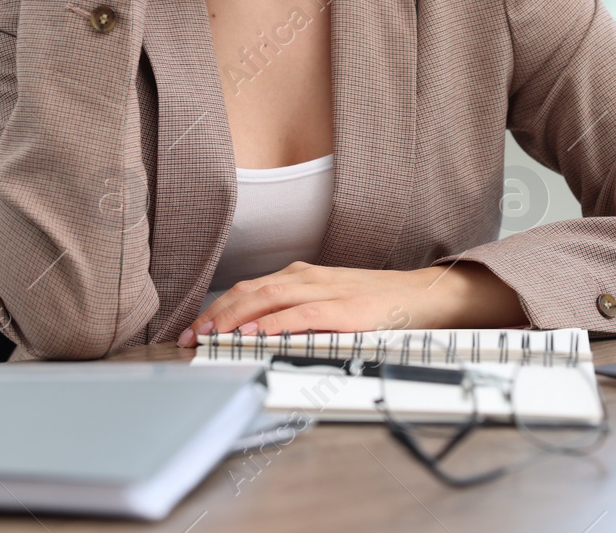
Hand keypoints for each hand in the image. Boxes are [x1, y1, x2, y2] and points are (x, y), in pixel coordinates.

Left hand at [176, 261, 529, 346]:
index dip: (216, 309)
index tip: (194, 330)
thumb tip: (254, 332)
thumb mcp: (326, 303)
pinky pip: (305, 315)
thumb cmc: (374, 304)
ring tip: (214, 335)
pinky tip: (260, 332)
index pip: (247, 290)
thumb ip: (293, 312)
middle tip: (193, 337)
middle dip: (216, 316)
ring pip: (270, 300)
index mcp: (300, 277)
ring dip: (237, 319)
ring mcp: (327, 291)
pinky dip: (278, 323)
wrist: (422, 296)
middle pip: (250, 293)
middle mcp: (307, 278)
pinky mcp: (346, 309)